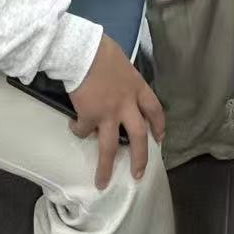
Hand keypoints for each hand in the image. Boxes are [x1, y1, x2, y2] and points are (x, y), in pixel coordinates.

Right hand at [68, 35, 165, 187]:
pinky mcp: (89, 117)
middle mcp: (127, 104)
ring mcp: (108, 113)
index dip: (158, 126)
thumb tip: (120, 90)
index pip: (155, 110)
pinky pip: (84, 131)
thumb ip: (125, 81)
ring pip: (110, 147)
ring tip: (103, 182)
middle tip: (138, 174)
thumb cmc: (102, 51)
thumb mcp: (123, 64)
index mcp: (138, 88)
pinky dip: (79, 131)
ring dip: (106, 166)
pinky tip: (74, 126)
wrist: (82, 52)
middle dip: (139, 158)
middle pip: (139, 136)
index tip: (159, 139)